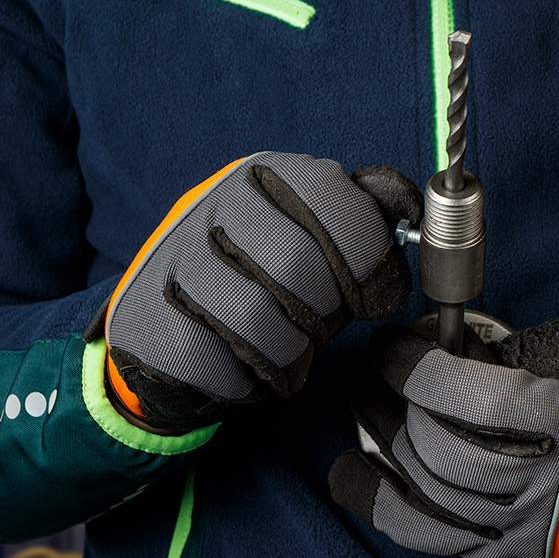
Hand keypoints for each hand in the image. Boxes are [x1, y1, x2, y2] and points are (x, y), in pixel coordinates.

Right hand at [85, 152, 420, 431]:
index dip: (366, 257)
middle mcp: (213, 204)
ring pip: (255, 321)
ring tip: (286, 353)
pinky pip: (217, 365)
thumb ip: (362, 220)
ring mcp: (172, 260)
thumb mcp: (317, 237)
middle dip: (324, 313)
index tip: (372, 297)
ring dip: (287, 354)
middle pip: (296, 264)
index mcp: (267, 175)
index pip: (332, 197)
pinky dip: (245, 382)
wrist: (175, 319)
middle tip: (321, 327)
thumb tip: (410, 207)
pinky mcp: (148, 318)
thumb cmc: (268, 278)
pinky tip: (242, 368)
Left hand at [328, 314, 558, 557]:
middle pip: (441, 449)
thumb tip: (434, 354)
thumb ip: (508, 353)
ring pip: (432, 497)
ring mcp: (535, 528)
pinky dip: (392, 509)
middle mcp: (550, 484)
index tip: (392, 345)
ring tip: (361, 411)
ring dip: (384, 448)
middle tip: (372, 372)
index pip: (468, 398)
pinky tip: (355, 480)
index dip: (414, 366)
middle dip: (391, 403)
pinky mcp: (524, 553)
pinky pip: (441, 541)